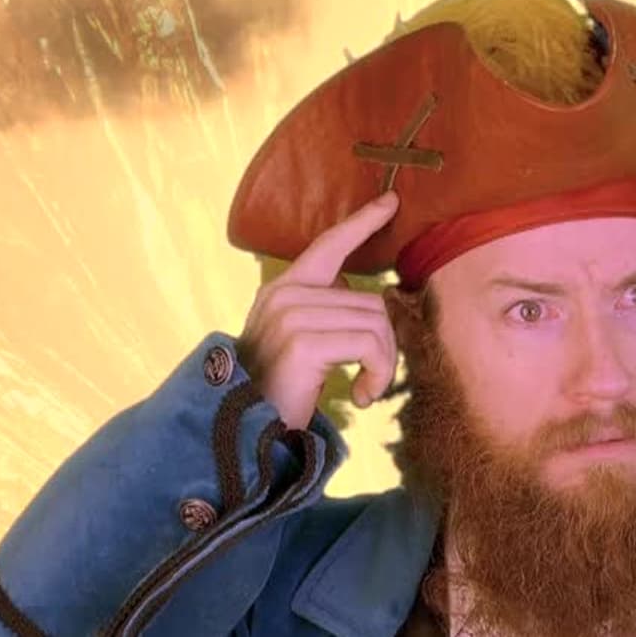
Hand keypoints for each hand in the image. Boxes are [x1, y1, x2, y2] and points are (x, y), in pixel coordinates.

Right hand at [238, 191, 400, 429]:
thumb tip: (363, 293)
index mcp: (282, 290)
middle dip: (385, 345)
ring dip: (383, 364)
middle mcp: (283, 294)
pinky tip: (361, 398)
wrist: (245, 433)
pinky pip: (370, 345)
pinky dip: (377, 375)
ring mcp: (291, 316)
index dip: (361, 224)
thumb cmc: (279, 394)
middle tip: (372, 378)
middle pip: (371, 300)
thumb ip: (322, 313)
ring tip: (365, 390)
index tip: (390, 203)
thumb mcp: (297, 344)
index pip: (327, 246)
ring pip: (375, 323)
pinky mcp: (303, 342)